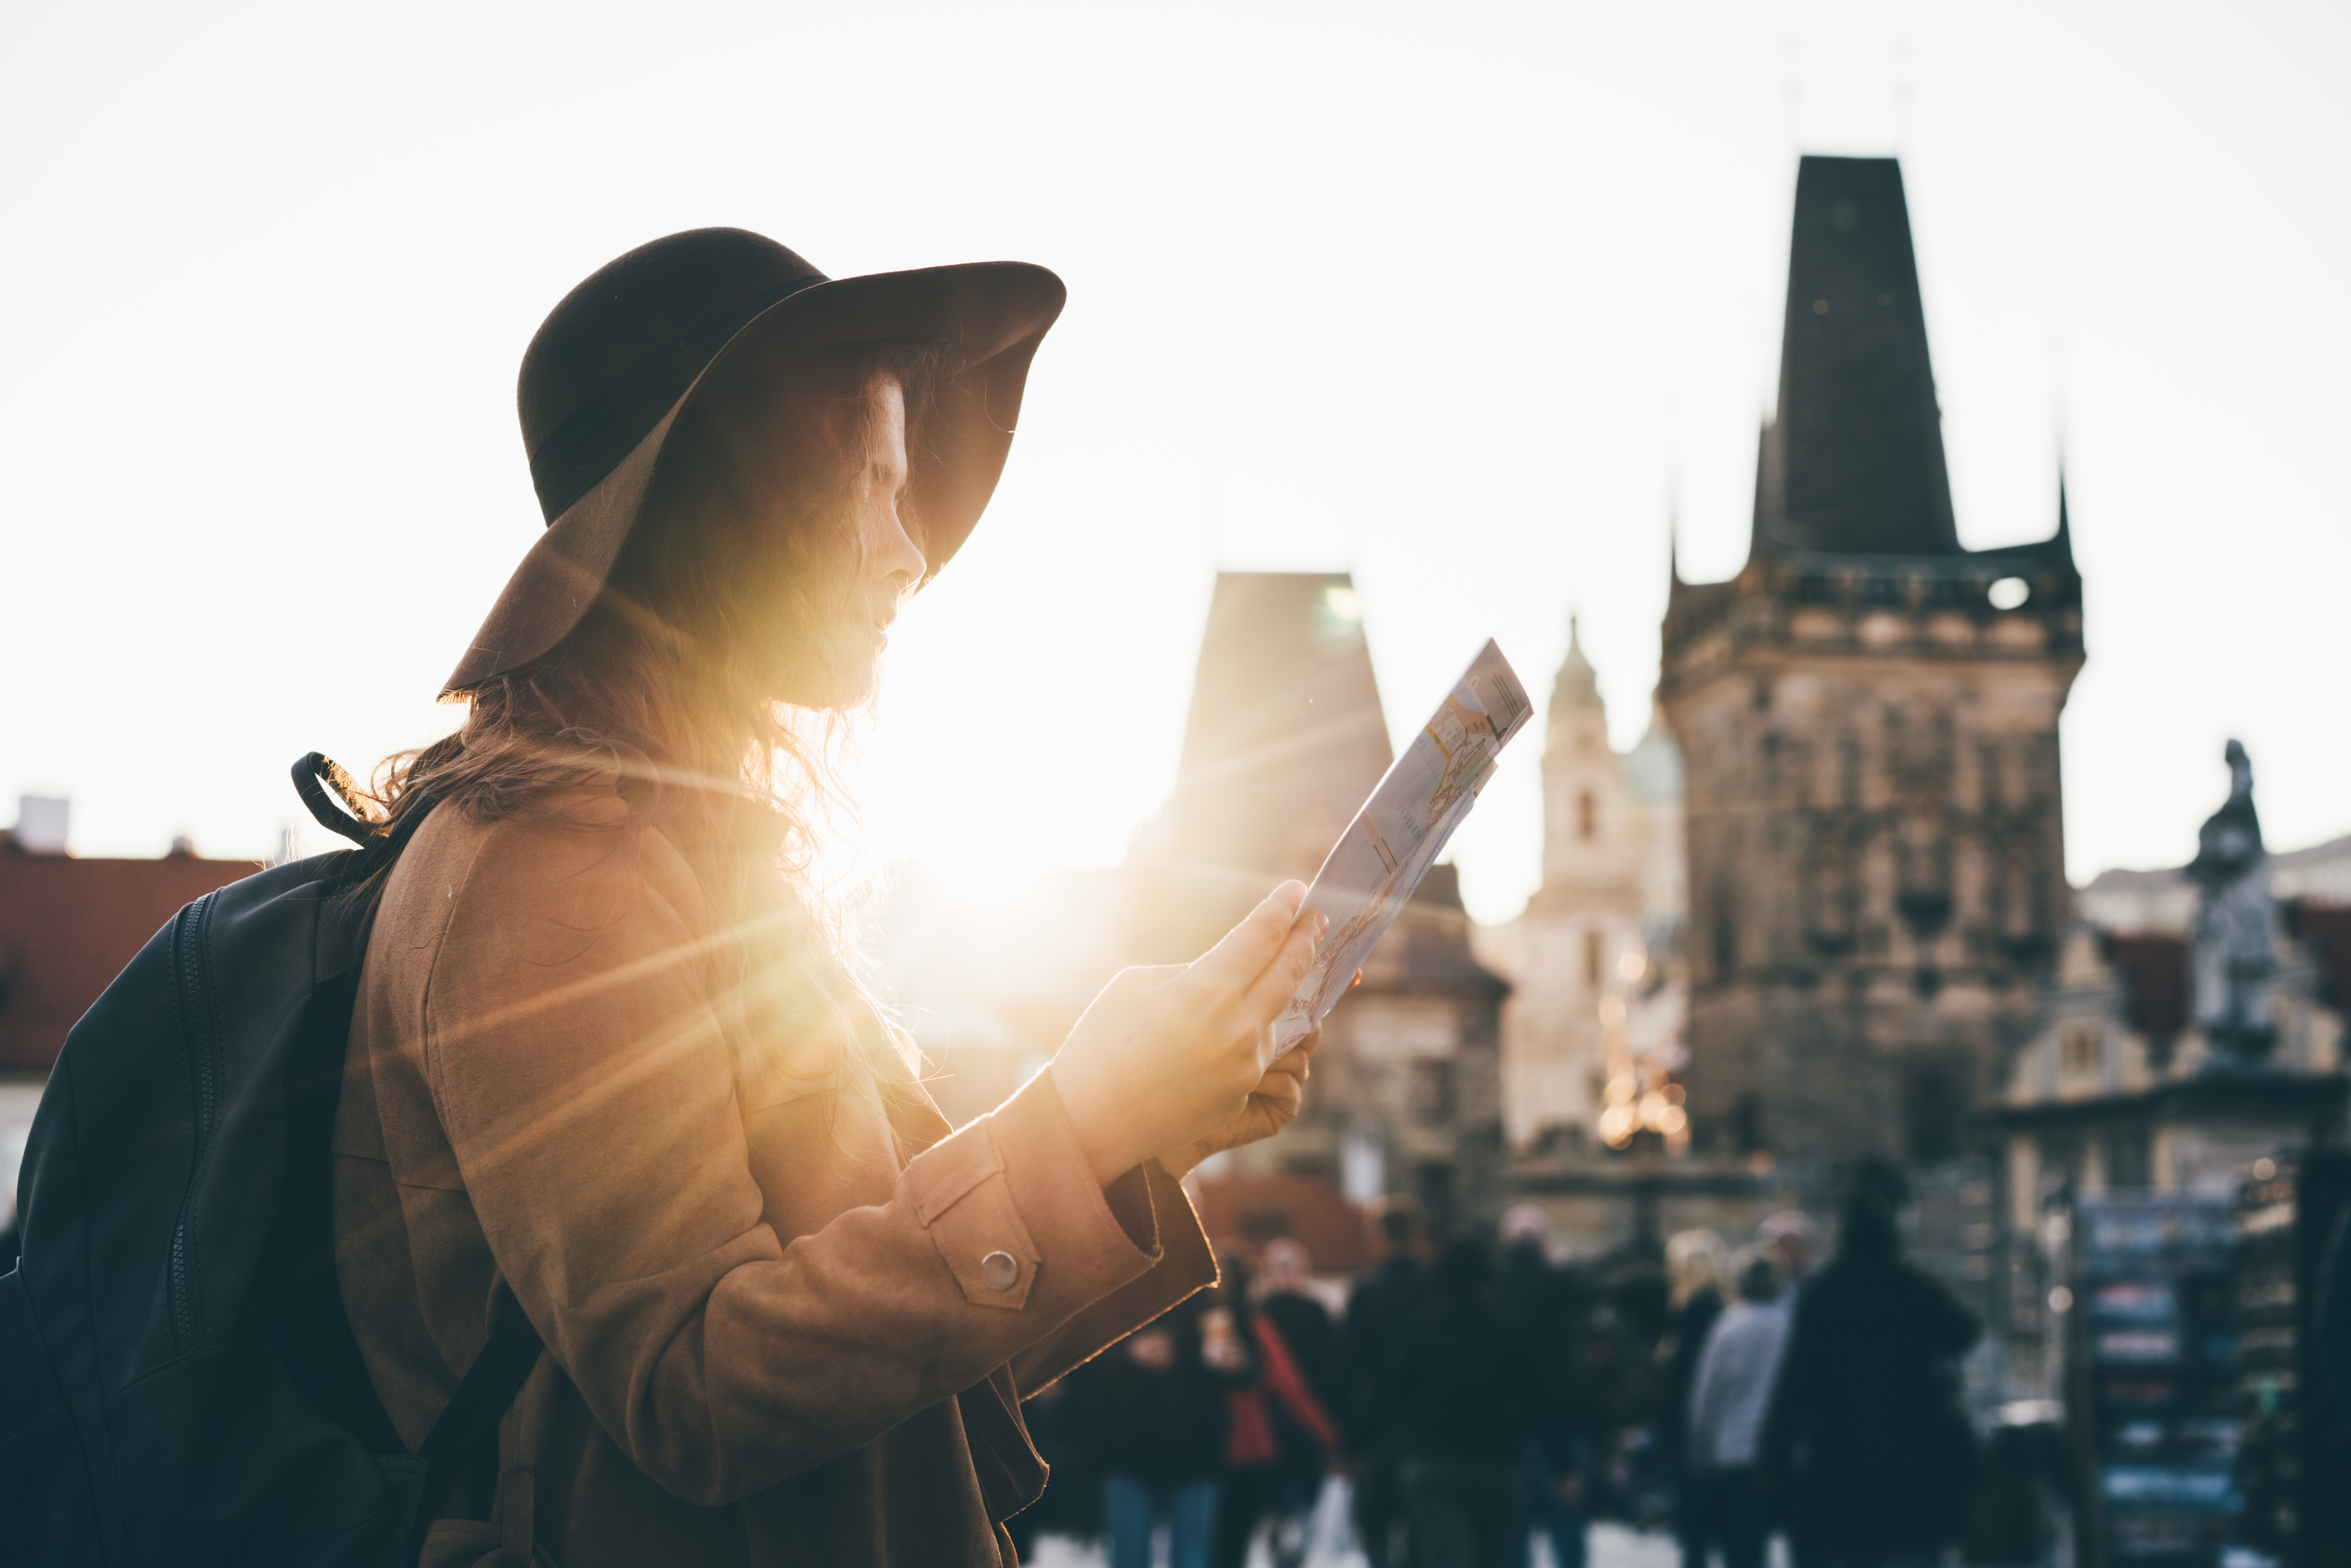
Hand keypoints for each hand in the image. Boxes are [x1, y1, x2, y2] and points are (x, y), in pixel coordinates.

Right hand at [1050, 883, 1326, 1185]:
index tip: (1298, 890)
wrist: (1088, 1124)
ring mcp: (1244, 1067)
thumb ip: (1192, 972)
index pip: (1260, 938)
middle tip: (1316, 921)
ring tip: (1258, 977)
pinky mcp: (1241, 1095)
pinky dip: (1245, 1035)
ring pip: (1272, 1017)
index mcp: (1204, 992)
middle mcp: (1236, 1029)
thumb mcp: (1136, 986)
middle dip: (1304, 942)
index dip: (1282, 909)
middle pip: (1288, 974)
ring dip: (1268, 995)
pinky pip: (1255, 1054)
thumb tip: (1228, 969)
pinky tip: (1216, 1036)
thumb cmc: (1099, 1044)